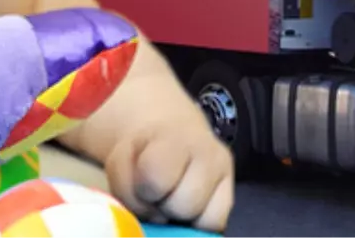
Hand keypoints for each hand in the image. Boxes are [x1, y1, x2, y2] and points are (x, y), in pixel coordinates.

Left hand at [104, 118, 234, 231]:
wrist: (173, 129)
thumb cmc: (142, 151)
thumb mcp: (121, 161)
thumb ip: (126, 189)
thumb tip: (144, 224)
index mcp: (173, 139)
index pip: (156, 179)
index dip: (143, 191)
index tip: (141, 185)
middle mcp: (207, 152)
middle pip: (184, 206)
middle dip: (165, 206)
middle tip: (157, 194)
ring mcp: (224, 170)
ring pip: (205, 219)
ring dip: (183, 216)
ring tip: (172, 197)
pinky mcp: (233, 188)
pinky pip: (217, 223)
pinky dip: (200, 222)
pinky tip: (189, 206)